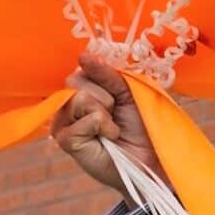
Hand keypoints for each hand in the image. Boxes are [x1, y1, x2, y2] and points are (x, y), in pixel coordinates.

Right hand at [48, 53, 163, 195]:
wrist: (151, 158)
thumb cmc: (141, 126)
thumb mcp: (128, 92)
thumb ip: (107, 75)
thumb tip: (83, 56)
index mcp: (82, 90)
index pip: (81, 70)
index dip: (104, 80)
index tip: (118, 97)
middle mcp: (67, 105)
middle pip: (75, 81)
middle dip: (105, 97)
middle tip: (115, 114)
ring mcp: (63, 122)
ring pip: (78, 97)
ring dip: (104, 113)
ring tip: (112, 128)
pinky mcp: (65, 140)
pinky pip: (83, 119)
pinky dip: (102, 127)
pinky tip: (108, 138)